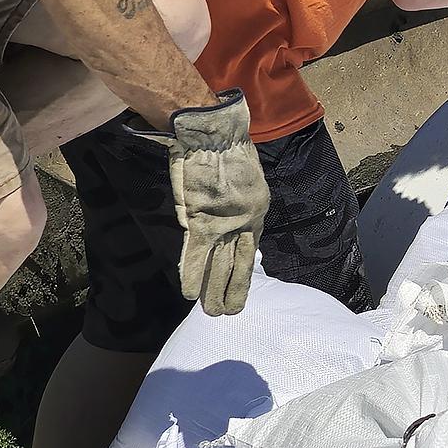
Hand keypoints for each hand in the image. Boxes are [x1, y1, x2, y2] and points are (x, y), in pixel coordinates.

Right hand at [162, 90, 267, 315]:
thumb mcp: (243, 177)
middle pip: (237, 262)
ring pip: (219, 265)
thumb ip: (234, 200)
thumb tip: (223, 212)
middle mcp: (245, 222)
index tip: (240, 288)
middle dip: (232, 289)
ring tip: (212, 313)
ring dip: (214, 291)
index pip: (248, 248)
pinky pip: (197, 255)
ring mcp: (225, 224)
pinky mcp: (203, 222)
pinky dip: (193, 275)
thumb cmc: (227, 147)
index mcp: (256, 211)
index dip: (243, 271)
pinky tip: (191, 295)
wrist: (216, 135)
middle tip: (228, 312)